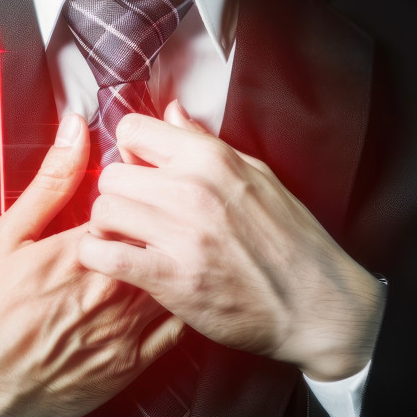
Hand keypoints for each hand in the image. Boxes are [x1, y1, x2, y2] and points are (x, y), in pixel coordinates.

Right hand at [0, 113, 186, 416]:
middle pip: (162, 239)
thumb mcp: (9, 237)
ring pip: (174, 279)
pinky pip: (177, 325)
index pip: (137, 203)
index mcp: (82, 250)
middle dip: (162, 223)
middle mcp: (112, 288)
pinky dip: (178, 304)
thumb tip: (76, 130)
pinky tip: (167, 292)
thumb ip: (50, 183)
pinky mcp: (134, 361)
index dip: (142, 191)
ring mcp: (127, 327)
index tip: (137, 185)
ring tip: (167, 250)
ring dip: (176, 261)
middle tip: (153, 218)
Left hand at [78, 101, 385, 381]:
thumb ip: (205, 144)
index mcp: (211, 159)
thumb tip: (172, 112)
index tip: (140, 175)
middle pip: (111, 174)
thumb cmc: (289, 241)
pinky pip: (103, 255)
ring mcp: (181, 233)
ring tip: (126, 240)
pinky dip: (98, 258)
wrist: (318, 304)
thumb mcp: (256, 175)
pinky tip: (115, 263)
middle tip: (133, 216)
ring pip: (102, 212)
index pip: (132, 130)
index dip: (129, 154)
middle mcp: (193, 189)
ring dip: (105, 229)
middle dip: (116, 196)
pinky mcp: (170, 276)